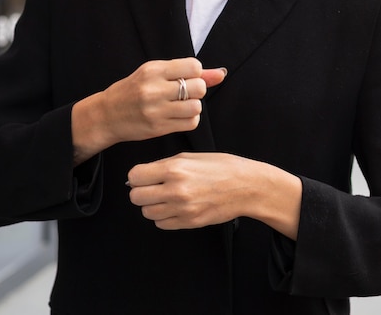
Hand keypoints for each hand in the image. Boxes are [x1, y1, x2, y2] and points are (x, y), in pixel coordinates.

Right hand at [71, 58, 226, 163]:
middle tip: (185, 93)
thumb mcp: (156, 74)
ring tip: (181, 105)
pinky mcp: (158, 128)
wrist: (107, 115)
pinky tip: (178, 117)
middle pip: (198, 87)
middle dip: (197, 90)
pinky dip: (190, 120)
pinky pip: (191, 123)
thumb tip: (221, 73)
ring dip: (194, 106)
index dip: (195, 73)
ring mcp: (155, 110)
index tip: (186, 78)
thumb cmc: (135, 90)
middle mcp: (154, 89)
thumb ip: (188, 72)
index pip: (194, 67)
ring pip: (196, 107)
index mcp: (154, 70)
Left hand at [127, 152, 302, 238]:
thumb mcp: (190, 156)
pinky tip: (174, 206)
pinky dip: (163, 216)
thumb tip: (141, 175)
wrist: (245, 186)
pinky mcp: (189, 222)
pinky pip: (161, 224)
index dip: (137, 176)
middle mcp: (175, 189)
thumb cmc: (220, 166)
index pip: (134, 176)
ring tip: (165, 196)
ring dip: (152, 205)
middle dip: (141, 191)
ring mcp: (182, 208)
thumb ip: (164, 165)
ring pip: (147, 212)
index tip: (144, 175)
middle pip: (136, 197)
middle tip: (152, 187)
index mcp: (174, 168)